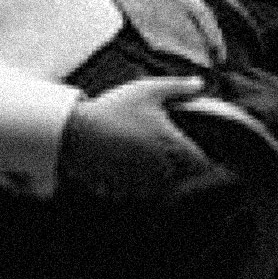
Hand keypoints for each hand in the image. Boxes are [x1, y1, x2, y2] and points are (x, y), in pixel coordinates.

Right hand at [58, 77, 209, 200]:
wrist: (76, 131)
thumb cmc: (113, 109)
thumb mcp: (148, 90)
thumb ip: (177, 86)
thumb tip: (200, 83)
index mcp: (170, 143)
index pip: (199, 162)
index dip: (201, 159)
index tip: (192, 154)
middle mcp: (159, 166)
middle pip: (180, 177)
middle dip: (177, 168)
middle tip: (165, 155)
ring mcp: (141, 180)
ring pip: (159, 188)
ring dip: (156, 180)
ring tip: (142, 163)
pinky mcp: (121, 190)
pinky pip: (135, 194)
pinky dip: (133, 187)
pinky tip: (124, 171)